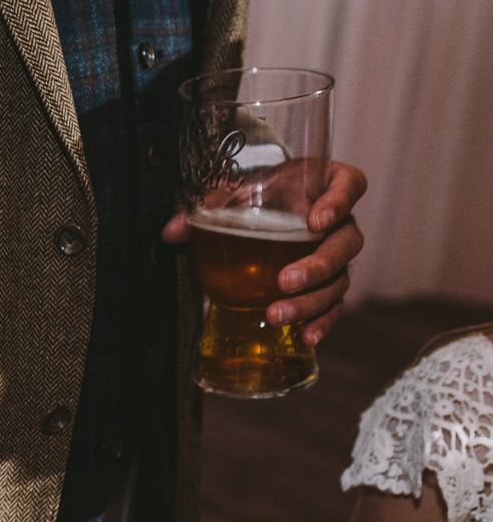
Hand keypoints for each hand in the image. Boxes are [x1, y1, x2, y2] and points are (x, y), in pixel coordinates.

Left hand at [163, 160, 367, 345]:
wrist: (261, 208)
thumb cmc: (254, 193)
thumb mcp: (230, 193)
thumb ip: (203, 207)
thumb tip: (171, 232)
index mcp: (325, 184)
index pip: (350, 185)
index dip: (340, 201)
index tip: (317, 221)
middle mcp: (341, 220)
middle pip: (346, 242)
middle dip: (318, 265)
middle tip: (284, 281)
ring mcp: (337, 254)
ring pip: (340, 279)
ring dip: (311, 301)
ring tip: (277, 315)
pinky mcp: (329, 283)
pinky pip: (335, 305)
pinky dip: (322, 322)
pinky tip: (304, 337)